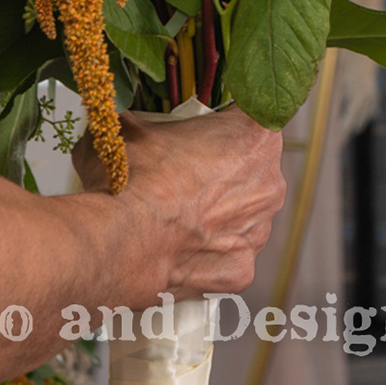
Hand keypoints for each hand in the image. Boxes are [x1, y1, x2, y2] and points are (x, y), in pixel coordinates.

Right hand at [75, 109, 285, 299]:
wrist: (117, 241)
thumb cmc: (131, 178)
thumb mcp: (132, 127)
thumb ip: (143, 118)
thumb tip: (123, 116)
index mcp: (255, 136)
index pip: (255, 115)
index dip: (227, 121)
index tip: (206, 128)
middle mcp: (269, 183)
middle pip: (252, 169)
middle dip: (222, 169)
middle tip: (183, 173)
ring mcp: (258, 230)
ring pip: (242, 216)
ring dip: (217, 214)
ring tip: (176, 214)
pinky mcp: (241, 270)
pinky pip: (227, 256)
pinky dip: (206, 254)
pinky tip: (177, 247)